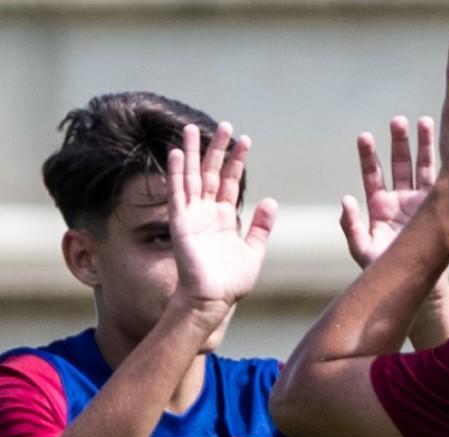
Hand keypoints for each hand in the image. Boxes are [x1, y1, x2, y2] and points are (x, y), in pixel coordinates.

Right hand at [167, 123, 277, 321]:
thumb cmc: (231, 281)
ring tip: (191, 128)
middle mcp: (207, 212)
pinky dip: (177, 173)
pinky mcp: (180, 223)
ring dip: (193, 153)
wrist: (213, 300)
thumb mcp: (253, 251)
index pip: (231, 182)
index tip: (245, 140)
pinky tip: (177, 153)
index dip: (237, 161)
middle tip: (224, 125)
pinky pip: (178, 194)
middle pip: (212, 173)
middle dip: (217, 149)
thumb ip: (261, 227)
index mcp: (225, 217)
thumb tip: (271, 201)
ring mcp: (192, 216)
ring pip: (192, 177)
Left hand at [341, 116, 435, 268]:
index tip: (365, 137)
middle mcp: (400, 199)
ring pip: (421, 167)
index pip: (372, 174)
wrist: (417, 284)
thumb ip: (351, 227)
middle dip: (398, 142)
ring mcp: (420, 202)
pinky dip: (443, 163)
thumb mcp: (363, 250)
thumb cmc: (386, 270)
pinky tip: (448, 144)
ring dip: (422, 145)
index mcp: (379, 206)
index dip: (368, 156)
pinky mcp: (438, 207)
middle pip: (398, 164)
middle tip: (398, 121)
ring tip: (423, 122)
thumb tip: (345, 200)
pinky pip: (440, 181)